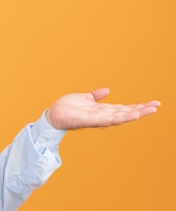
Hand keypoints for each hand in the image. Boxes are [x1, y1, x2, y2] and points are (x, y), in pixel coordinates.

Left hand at [46, 88, 160, 129]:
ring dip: (136, 113)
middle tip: (157, 105)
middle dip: (142, 109)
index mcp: (102, 110)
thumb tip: (107, 90)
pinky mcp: (91, 120)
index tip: (152, 103)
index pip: (124, 108)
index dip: (137, 106)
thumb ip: (95, 95)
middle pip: (126, 112)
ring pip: (121, 116)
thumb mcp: (84, 98)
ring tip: (150, 110)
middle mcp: (102, 115)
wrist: (53, 115)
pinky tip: (131, 115)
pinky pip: (108, 119)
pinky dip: (121, 117)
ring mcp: (98, 119)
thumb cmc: (67, 108)